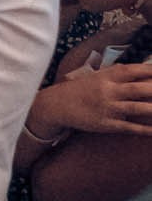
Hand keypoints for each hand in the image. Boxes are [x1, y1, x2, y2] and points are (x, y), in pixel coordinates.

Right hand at [36, 61, 151, 136]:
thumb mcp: (96, 76)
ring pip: (137, 108)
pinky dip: (145, 130)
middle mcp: (108, 90)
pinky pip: (129, 127)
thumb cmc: (80, 89)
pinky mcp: (107, 124)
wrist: (57, 105)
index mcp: (106, 77)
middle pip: (138, 89)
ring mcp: (108, 108)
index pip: (132, 70)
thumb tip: (143, 71)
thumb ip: (117, 74)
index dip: (149, 70)